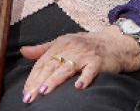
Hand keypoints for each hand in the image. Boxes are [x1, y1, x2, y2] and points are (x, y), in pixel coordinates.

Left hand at [19, 26, 139, 103]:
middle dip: (39, 82)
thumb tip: (23, 51)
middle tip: (29, 97)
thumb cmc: (88, 44)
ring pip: (67, 67)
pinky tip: (78, 87)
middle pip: (52, 65)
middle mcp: (72, 47)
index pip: (43, 61)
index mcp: (62, 43)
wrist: (116, 42)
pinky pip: (91, 70)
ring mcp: (86, 54)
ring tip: (44, 91)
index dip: (33, 77)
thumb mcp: (65, 42)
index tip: (26, 91)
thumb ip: (44, 48)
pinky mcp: (99, 61)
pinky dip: (85, 78)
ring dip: (55, 79)